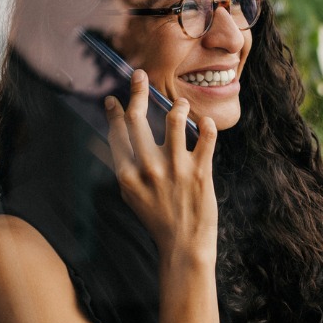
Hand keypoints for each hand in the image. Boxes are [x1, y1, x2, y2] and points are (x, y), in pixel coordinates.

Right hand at [104, 69, 217, 261]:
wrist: (183, 246)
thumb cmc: (158, 220)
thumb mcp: (132, 196)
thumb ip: (125, 169)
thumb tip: (117, 139)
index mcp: (127, 175)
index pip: (117, 133)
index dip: (115, 112)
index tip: (115, 98)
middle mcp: (148, 169)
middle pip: (138, 119)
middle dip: (138, 91)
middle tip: (140, 76)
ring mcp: (175, 169)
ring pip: (174, 119)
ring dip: (178, 106)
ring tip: (181, 105)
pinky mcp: (200, 171)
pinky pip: (206, 136)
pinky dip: (207, 125)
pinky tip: (205, 123)